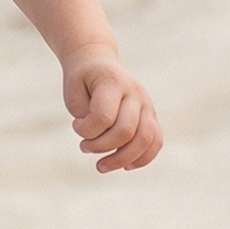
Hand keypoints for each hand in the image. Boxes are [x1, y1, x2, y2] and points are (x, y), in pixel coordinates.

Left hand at [63, 47, 162, 172]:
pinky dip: (143, 158)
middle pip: (126, 131)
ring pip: (146, 139)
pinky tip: (126, 166)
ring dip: (122, 159)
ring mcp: (146, 104)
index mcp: (113, 82)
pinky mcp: (151, 116)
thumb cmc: (82, 80)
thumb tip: (100, 143)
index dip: (86, 130)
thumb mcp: (73, 92)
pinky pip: (156, 141)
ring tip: (101, 166)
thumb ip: (86, 117)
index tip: (76, 125)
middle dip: (101, 147)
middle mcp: (134, 93)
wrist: (97, 62)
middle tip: (84, 146)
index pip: (104, 117)